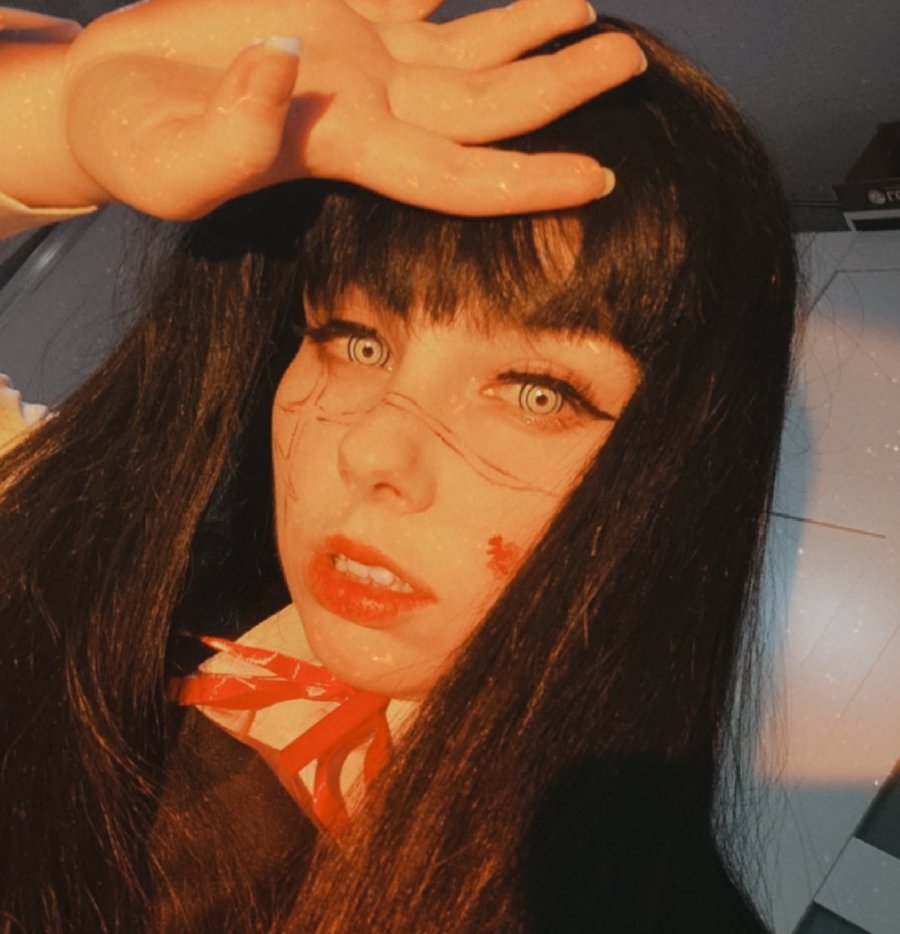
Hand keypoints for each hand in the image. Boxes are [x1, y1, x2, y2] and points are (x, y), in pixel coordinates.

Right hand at [61, 0, 644, 218]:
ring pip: (468, 48)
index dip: (526, 179)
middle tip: (633, 63)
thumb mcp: (167, 158)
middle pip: (487, 106)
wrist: (107, 101)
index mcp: (343, 150)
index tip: (602, 176)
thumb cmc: (129, 145)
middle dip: (561, 88)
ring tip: (592, 10)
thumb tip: (286, 65)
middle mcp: (369, 106)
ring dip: (531, 31)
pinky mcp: (334, 8)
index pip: (455, 173)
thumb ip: (230, 129)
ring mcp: (357, 55)